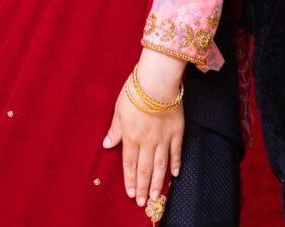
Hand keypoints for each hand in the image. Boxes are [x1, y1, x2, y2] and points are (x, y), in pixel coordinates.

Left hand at [102, 50, 185, 208]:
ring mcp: (163, 138)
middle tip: (142, 202)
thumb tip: (107, 144)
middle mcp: (147, 142)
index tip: (130, 193)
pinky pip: (176, 152)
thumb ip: (115, 130)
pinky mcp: (177, 132)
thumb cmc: (135, 92)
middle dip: (143, 187)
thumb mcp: (118, 110)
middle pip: (145, 169)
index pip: (129, 164)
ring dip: (158, 182)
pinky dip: (175, 164)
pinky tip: (175, 175)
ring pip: (160, 165)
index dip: (129, 180)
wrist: (157, 82)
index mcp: (131, 137)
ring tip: (156, 197)